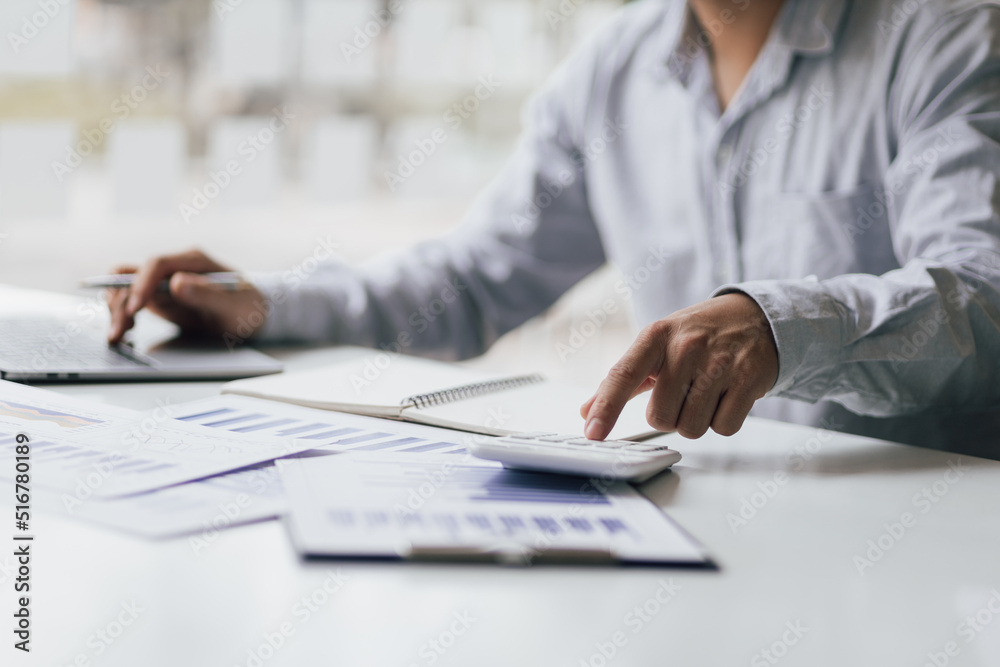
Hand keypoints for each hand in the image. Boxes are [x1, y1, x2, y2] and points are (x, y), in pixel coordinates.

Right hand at [107, 249, 267, 344]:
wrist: (252, 316)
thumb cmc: (247, 307)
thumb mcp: (234, 305)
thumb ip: (207, 295)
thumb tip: (177, 283)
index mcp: (193, 261)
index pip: (157, 264)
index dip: (142, 283)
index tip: (137, 307)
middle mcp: (174, 268)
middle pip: (133, 275)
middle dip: (122, 301)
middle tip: (120, 330)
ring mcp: (163, 283)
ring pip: (125, 287)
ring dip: (117, 308)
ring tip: (119, 335)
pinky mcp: (158, 298)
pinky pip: (131, 301)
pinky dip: (123, 314)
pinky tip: (126, 332)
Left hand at [580, 293, 778, 439]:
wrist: (754, 317)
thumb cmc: (698, 335)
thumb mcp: (657, 345)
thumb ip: (621, 380)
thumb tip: (586, 411)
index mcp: (657, 336)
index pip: (623, 374)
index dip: (606, 407)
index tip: (592, 432)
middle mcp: (686, 346)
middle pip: (660, 417)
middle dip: (669, 415)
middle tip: (682, 394)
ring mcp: (720, 362)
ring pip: (691, 427)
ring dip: (696, 420)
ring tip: (706, 392)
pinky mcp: (748, 379)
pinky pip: (723, 427)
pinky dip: (722, 421)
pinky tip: (726, 396)